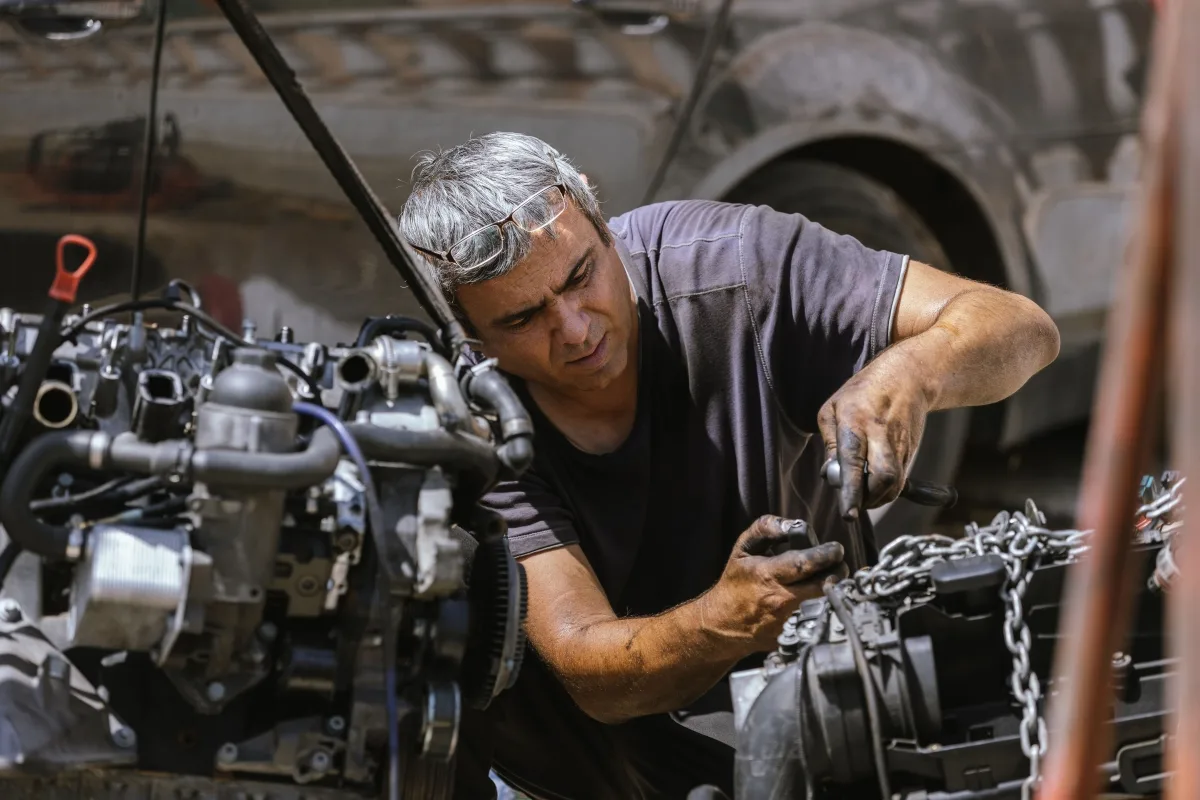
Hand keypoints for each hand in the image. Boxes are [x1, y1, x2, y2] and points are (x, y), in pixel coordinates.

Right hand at [701, 516, 846, 651]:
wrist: (722, 624)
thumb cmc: (735, 583)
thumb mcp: (742, 549)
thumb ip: (765, 529)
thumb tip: (792, 525)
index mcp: (767, 575)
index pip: (805, 563)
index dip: (826, 554)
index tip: (836, 548)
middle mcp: (780, 600)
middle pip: (824, 585)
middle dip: (838, 571)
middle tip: (839, 563)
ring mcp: (787, 622)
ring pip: (826, 603)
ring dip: (834, 590)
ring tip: (830, 580)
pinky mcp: (793, 637)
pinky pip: (817, 619)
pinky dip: (823, 607)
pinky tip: (818, 600)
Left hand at [817, 354, 930, 519]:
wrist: (907, 378)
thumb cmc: (863, 393)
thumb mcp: (832, 409)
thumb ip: (830, 443)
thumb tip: (830, 474)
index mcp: (856, 420)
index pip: (853, 461)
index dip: (850, 490)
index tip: (848, 513)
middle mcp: (880, 434)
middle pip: (883, 477)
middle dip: (868, 499)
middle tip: (854, 503)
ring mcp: (899, 444)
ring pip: (895, 483)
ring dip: (877, 498)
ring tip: (862, 495)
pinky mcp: (909, 452)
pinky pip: (900, 480)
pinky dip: (886, 491)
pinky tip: (874, 487)